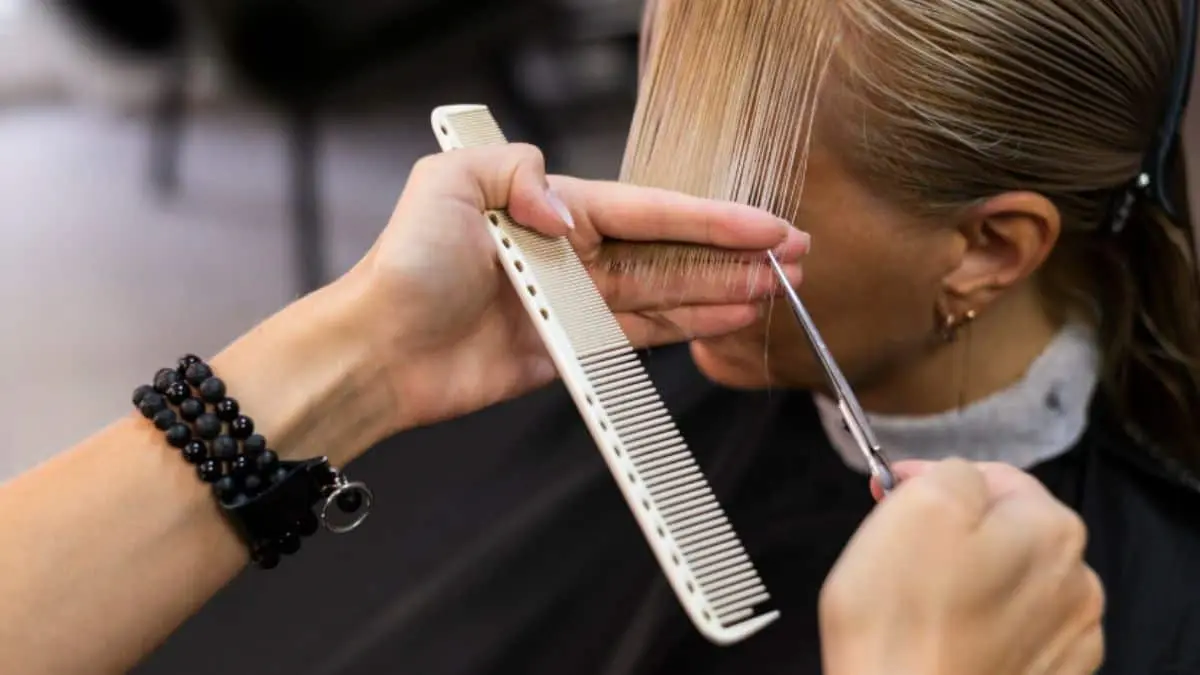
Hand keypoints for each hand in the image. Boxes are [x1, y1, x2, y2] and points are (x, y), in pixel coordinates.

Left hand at [350, 143, 808, 430]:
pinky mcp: (569, 350)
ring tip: (776, 293)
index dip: (714, 218)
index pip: (652, 210)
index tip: (767, 225)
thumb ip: (519, 172)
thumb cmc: (404, 266)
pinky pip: (639, 337)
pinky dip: (684, 330)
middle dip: (734, 255)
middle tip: (794, 260)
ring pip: (666, 295)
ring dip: (721, 292)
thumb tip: (572, 212)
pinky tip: (723, 322)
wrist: (378, 350)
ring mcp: (574, 304)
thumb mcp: (451, 183)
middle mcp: (571, 253)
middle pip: (672, 253)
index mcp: (553, 206)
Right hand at [820, 460, 1104, 674]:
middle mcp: (1079, 581)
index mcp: (1051, 528)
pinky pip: (1016, 630)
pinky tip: (949, 635)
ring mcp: (1070, 639)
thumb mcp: (918, 506)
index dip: (933, 479)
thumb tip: (959, 480)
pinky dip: (985, 624)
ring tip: (920, 597)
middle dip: (955, 528)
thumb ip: (952, 471)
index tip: (889, 496)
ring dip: (972, 576)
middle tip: (898, 548)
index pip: (992, 475)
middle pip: (1007, 528)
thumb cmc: (903, 616)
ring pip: (1012, 580)